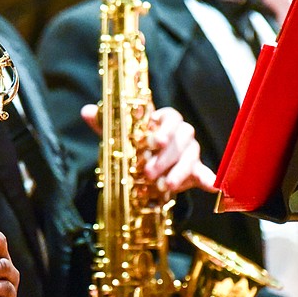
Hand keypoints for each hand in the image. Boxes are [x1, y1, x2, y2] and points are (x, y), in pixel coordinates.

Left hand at [83, 104, 215, 193]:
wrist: (143, 170)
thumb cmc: (133, 147)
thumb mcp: (117, 137)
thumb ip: (104, 124)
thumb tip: (87, 111)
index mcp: (162, 121)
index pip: (171, 116)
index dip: (165, 127)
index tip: (155, 141)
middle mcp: (180, 134)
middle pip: (182, 137)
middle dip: (166, 156)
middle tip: (149, 171)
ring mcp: (190, 152)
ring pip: (192, 155)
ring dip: (179, 171)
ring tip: (165, 185)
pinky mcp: (194, 170)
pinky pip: (204, 172)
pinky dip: (208, 178)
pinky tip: (210, 184)